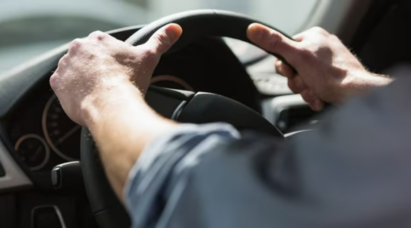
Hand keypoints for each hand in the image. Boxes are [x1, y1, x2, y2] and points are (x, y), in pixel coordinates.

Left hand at [50, 24, 182, 125]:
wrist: (112, 105)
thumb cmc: (130, 81)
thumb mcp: (149, 57)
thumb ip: (161, 41)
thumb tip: (175, 29)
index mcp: (98, 39)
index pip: (103, 48)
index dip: (112, 62)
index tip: (118, 73)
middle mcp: (78, 48)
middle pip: (87, 59)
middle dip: (96, 70)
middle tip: (109, 85)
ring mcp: (65, 65)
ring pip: (74, 71)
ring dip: (83, 79)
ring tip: (98, 93)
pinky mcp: (57, 83)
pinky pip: (63, 86)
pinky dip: (72, 92)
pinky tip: (87, 98)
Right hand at [247, 24, 391, 110]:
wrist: (356, 94)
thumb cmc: (331, 75)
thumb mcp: (297, 57)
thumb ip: (274, 43)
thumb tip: (253, 29)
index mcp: (313, 36)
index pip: (284, 51)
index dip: (285, 68)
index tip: (292, 74)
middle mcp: (321, 47)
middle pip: (293, 68)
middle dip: (297, 82)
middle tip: (306, 85)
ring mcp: (329, 63)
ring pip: (304, 79)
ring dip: (306, 90)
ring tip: (315, 93)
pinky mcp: (335, 77)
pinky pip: (315, 86)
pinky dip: (315, 95)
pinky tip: (319, 98)